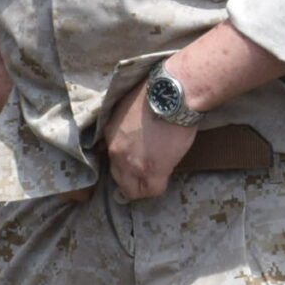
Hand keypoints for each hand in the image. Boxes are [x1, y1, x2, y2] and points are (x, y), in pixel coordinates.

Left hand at [102, 75, 197, 201]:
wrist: (174, 95)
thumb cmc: (158, 93)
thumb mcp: (130, 105)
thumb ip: (124, 123)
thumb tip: (132, 133)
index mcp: (110, 134)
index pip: (112, 158)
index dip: (126, 161)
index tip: (138, 158)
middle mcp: (116, 151)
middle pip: (119, 178)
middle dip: (132, 177)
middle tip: (148, 168)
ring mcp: (132, 164)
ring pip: (132, 190)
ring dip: (144, 184)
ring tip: (158, 174)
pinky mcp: (152, 170)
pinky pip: (152, 190)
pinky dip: (158, 186)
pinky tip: (166, 174)